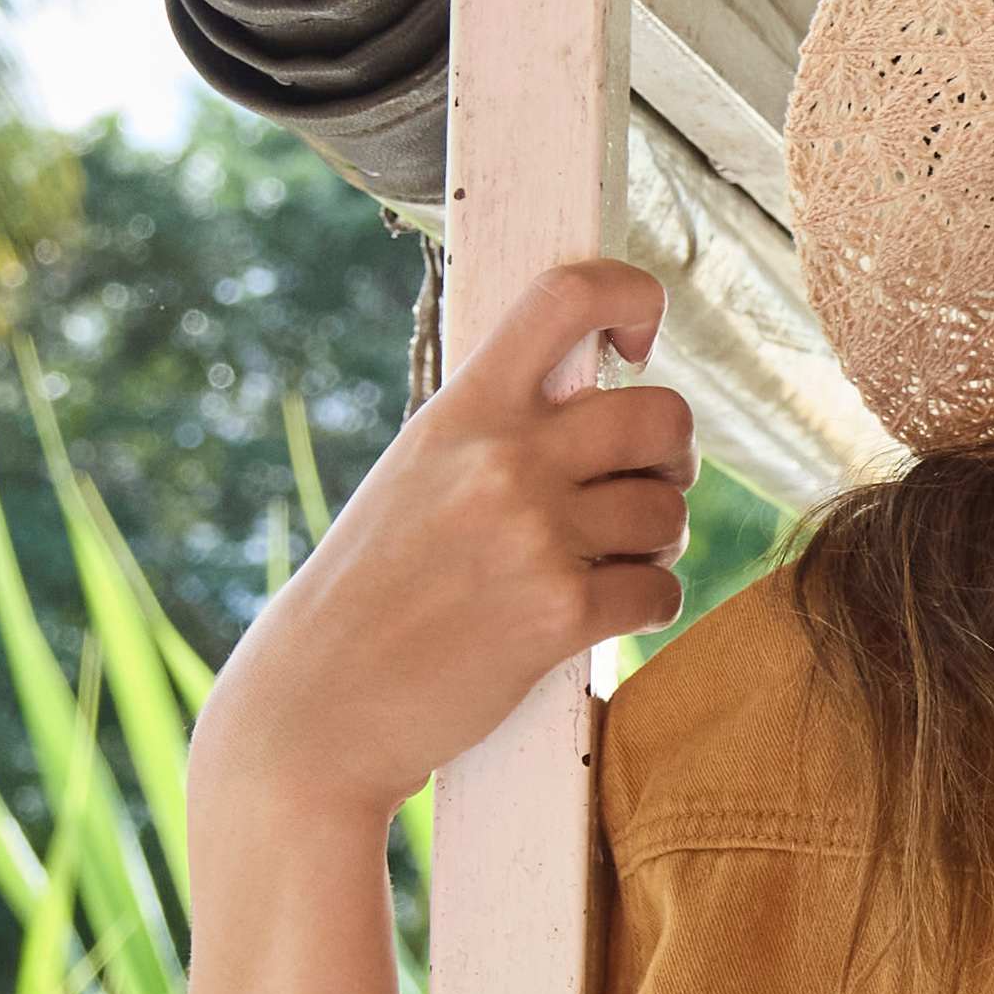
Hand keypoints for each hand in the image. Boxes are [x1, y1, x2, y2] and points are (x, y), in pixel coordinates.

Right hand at [188, 257, 694, 841]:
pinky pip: (661, 591)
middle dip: (672, 460)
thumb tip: (607, 393)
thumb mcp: (421, 471)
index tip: (641, 343)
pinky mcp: (560, 612)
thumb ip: (499, 428)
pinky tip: (592, 617)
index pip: (568, 294)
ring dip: (655, 544)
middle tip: (639, 492)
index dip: (633, 297)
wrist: (320, 699)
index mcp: (464, 407)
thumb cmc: (378, 585)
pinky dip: (644, 607)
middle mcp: (504, 457)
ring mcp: (534, 533)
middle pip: (664, 415)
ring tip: (595, 565)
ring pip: (669, 513)